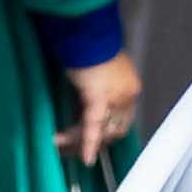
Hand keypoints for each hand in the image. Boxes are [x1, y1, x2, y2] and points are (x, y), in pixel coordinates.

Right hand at [62, 51, 141, 167]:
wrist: (86, 33)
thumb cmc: (88, 47)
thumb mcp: (98, 72)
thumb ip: (97, 89)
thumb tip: (85, 103)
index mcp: (130, 89)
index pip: (123, 121)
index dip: (108, 135)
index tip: (92, 143)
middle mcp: (128, 95)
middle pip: (115, 130)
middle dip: (97, 143)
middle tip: (74, 150)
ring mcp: (116, 97)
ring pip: (103, 131)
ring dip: (83, 142)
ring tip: (62, 147)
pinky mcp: (99, 97)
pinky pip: (92, 126)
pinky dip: (87, 144)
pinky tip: (84, 158)